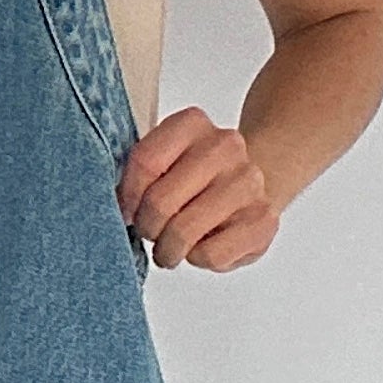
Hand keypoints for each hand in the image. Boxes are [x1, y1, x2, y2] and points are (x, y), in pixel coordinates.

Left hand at [116, 107, 281, 271]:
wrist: (249, 187)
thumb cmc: (194, 179)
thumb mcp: (163, 161)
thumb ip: (138, 175)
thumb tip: (119, 211)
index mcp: (193, 124)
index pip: (145, 162)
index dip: (127, 197)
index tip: (129, 210)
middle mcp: (225, 146)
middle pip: (161, 201)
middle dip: (147, 227)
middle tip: (151, 232)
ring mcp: (248, 182)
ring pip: (184, 232)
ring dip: (168, 250)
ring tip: (171, 248)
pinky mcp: (263, 221)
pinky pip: (210, 255)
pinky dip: (198, 258)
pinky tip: (203, 245)